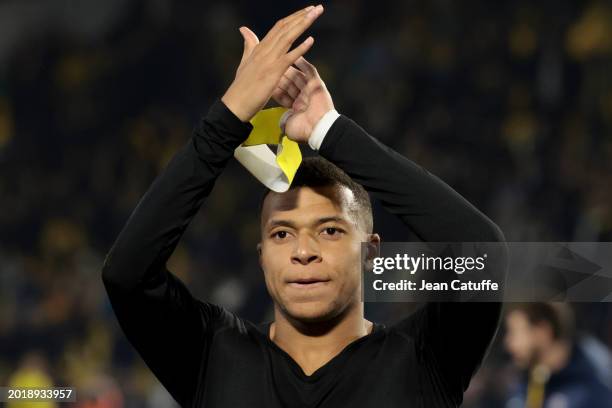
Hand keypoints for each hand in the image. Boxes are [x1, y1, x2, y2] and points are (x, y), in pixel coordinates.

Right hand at [221, 5, 323, 121]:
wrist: (235, 104)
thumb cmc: (241, 87)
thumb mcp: (245, 62)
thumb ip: (248, 44)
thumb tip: (244, 29)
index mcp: (260, 47)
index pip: (279, 27)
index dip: (294, 17)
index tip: (306, 11)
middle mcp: (265, 50)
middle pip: (286, 27)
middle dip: (302, 16)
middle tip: (317, 7)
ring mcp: (269, 60)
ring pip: (288, 37)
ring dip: (303, 24)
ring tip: (315, 14)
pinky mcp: (273, 72)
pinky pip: (289, 57)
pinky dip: (300, 48)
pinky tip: (311, 40)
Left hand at [271, 57, 334, 142]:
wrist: (317, 129)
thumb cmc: (304, 130)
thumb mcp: (287, 126)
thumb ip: (283, 121)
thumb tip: (280, 123)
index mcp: (295, 108)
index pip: (282, 93)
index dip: (273, 86)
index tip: (263, 79)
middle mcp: (302, 97)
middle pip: (288, 82)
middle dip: (278, 74)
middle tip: (269, 65)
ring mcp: (309, 90)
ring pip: (296, 75)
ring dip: (288, 66)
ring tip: (279, 57)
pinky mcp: (317, 84)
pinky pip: (309, 70)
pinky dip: (303, 63)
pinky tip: (296, 56)